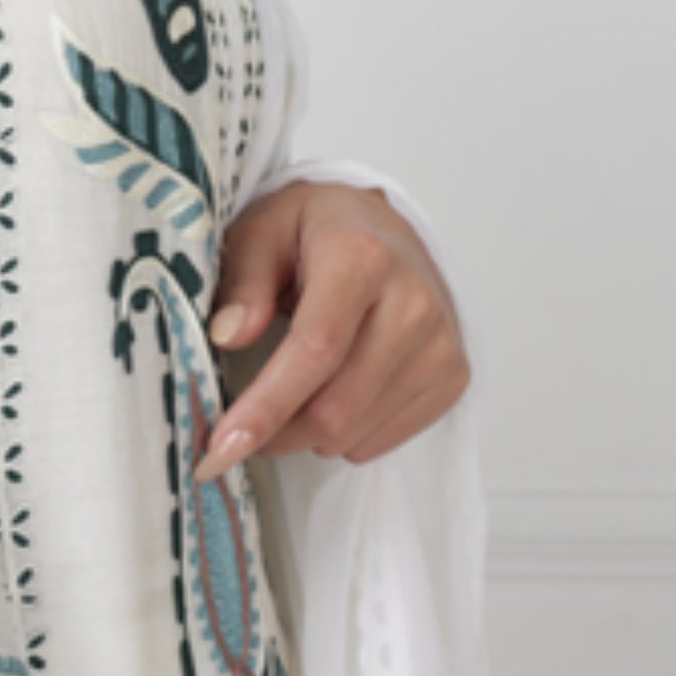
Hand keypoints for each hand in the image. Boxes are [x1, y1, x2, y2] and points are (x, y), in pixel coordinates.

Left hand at [191, 180, 469, 485]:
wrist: (384, 228)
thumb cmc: (312, 232)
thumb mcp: (261, 231)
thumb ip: (242, 282)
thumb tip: (227, 336)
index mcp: (361, 258)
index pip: (315, 349)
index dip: (266, 406)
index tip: (221, 447)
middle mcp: (413, 302)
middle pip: (334, 406)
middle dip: (273, 433)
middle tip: (233, 432)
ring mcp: (441, 344)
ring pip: (354, 432)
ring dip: (304, 435)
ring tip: (287, 391)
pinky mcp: (453, 376)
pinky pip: (382, 440)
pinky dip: (341, 435)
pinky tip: (329, 392)